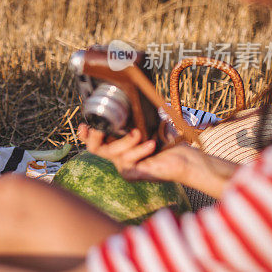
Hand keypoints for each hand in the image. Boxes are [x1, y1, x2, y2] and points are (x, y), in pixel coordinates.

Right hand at [77, 124, 192, 182]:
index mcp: (120, 145)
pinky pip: (127, 161)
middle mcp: (120, 157)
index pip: (95, 142)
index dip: (85, 134)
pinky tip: (150, 144)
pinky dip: (138, 151)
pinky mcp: (133, 174)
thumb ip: (136, 115)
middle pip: (94, 148)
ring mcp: (125, 168)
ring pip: (112, 153)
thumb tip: (128, 97)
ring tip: (140, 133)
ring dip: (126, 141)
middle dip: (95, 136)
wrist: (187, 159)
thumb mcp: (150, 123)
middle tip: (102, 127)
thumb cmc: (171, 141)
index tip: (84, 124)